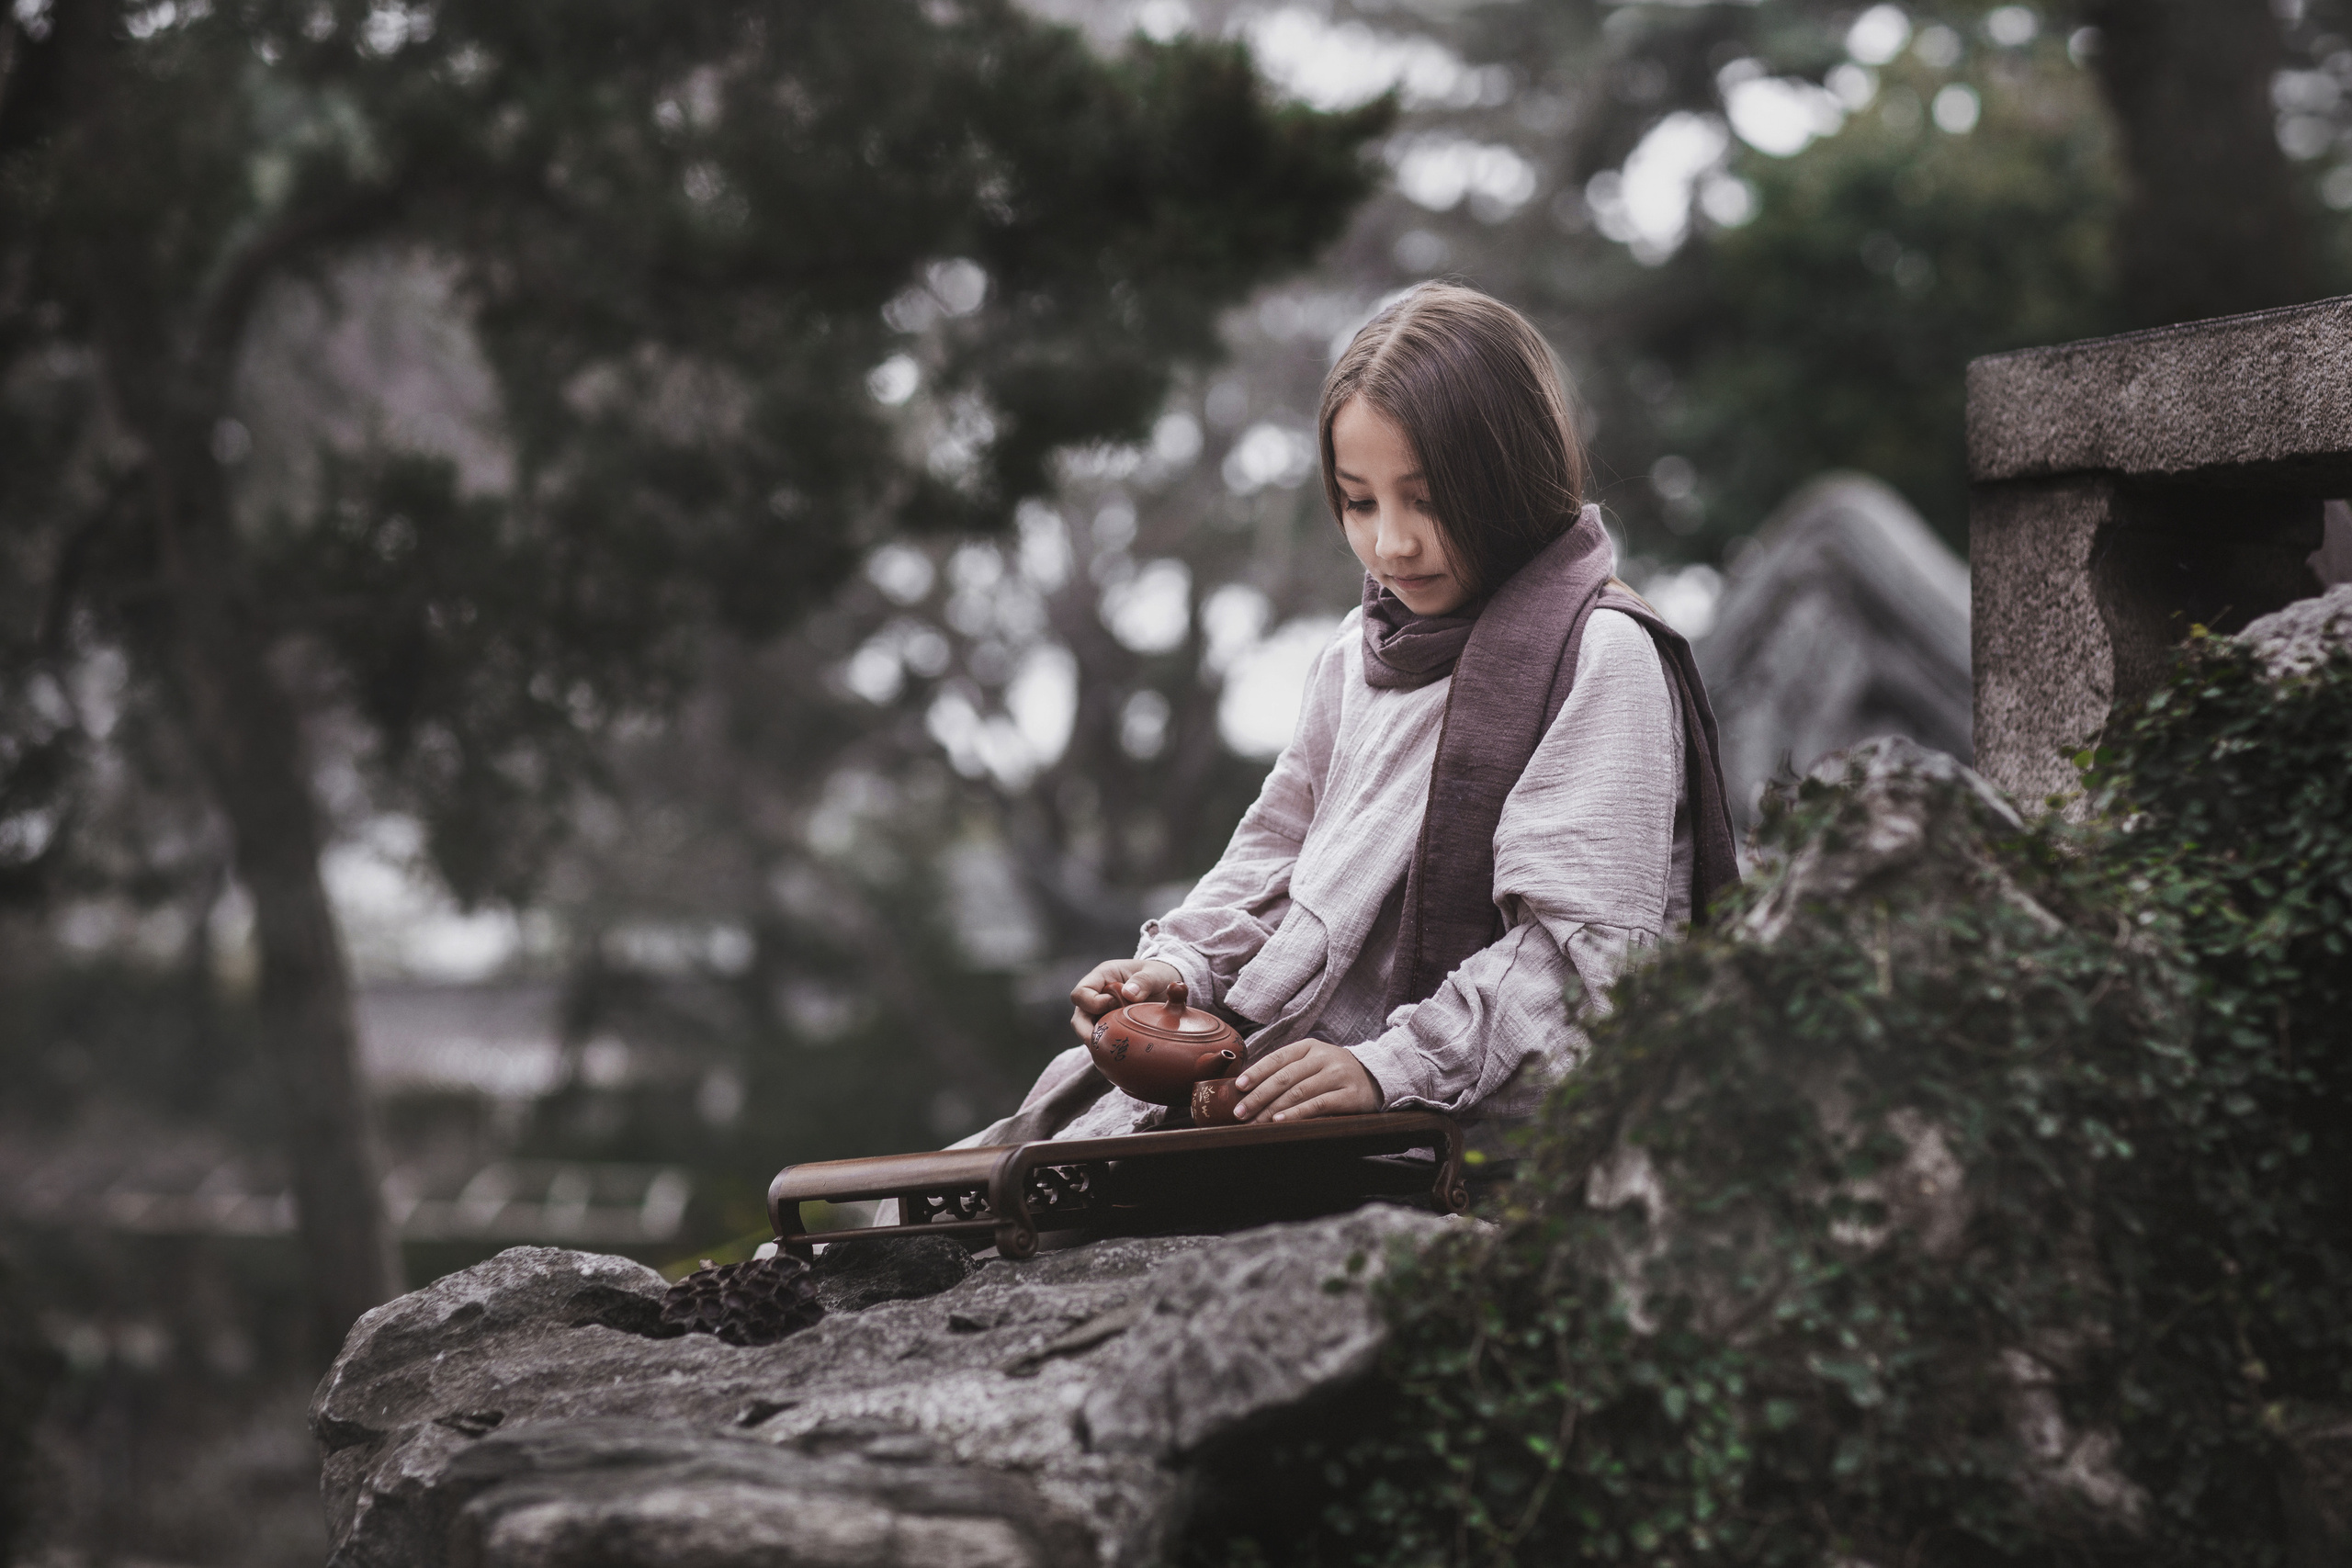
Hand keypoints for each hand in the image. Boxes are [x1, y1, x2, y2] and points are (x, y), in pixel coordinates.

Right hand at [1069, 959, 1183, 1043]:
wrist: (1168, 985)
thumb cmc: (1158, 974)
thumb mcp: (1155, 973)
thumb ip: (1144, 981)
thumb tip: (1128, 994)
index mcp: (1102, 977)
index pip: (1081, 993)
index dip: (1093, 1003)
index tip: (1114, 1005)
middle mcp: (1097, 995)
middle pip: (1079, 1017)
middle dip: (1086, 1032)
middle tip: (1102, 1044)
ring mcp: (1102, 1012)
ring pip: (1087, 1031)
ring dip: (1098, 1042)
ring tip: (1113, 1051)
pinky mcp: (1110, 1025)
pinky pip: (1102, 1039)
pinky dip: (1107, 1047)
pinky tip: (1120, 1054)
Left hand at [1231, 1039, 1381, 1123]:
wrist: (1378, 1077)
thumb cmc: (1335, 1072)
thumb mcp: (1314, 1062)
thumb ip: (1289, 1069)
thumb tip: (1251, 1087)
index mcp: (1310, 1047)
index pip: (1278, 1057)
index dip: (1257, 1071)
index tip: (1239, 1086)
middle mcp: (1323, 1058)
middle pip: (1284, 1077)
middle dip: (1258, 1096)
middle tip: (1240, 1112)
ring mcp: (1338, 1075)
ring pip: (1298, 1091)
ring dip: (1273, 1108)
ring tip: (1255, 1121)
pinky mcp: (1350, 1095)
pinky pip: (1318, 1104)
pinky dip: (1297, 1113)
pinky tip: (1281, 1121)